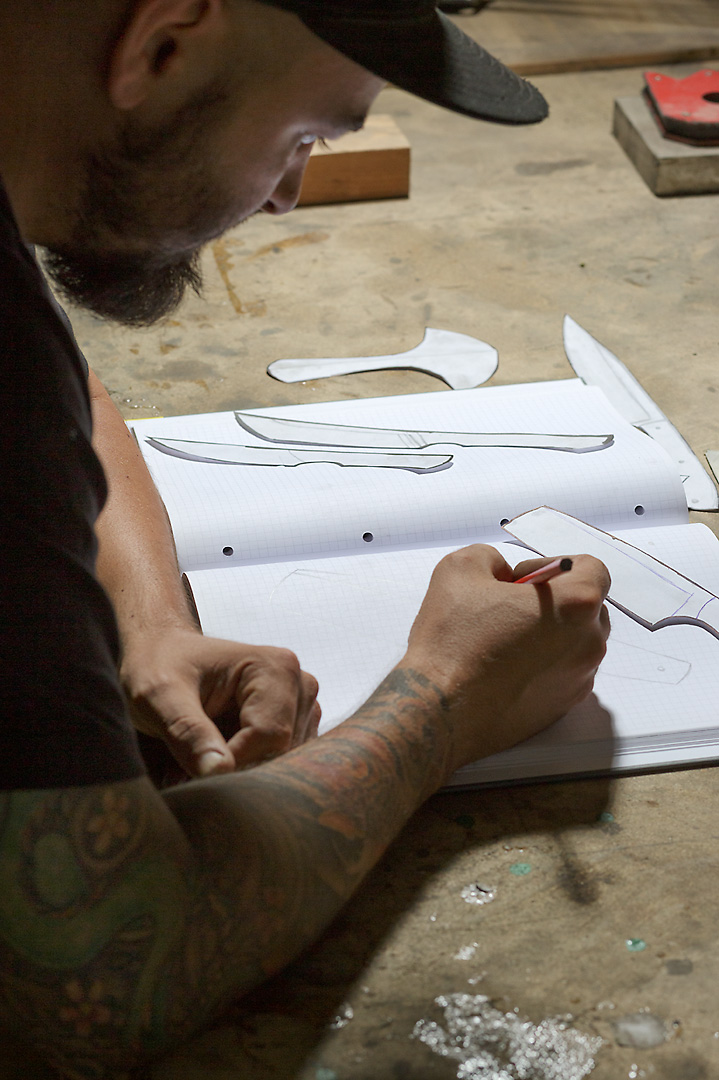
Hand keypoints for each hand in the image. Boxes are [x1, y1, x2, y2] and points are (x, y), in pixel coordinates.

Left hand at [120, 627, 320, 778]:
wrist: (161, 653)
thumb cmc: (159, 666)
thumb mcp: (159, 696)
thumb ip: (187, 731)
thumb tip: (218, 772)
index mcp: (275, 668)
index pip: (271, 737)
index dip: (232, 761)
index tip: (189, 764)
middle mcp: (299, 684)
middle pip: (281, 752)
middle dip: (236, 767)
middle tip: (190, 757)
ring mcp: (301, 705)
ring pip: (281, 761)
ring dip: (241, 768)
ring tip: (203, 748)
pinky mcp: (295, 722)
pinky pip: (280, 760)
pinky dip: (249, 766)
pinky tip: (220, 749)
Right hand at [401, 544, 609, 777]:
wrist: (440, 711)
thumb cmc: (453, 640)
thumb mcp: (460, 568)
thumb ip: (491, 557)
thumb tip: (501, 574)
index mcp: (576, 604)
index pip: (591, 569)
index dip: (553, 566)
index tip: (519, 581)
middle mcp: (589, 643)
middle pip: (587, 607)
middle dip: (552, 600)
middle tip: (508, 608)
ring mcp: (579, 679)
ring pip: (575, 642)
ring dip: (548, 633)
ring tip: (502, 640)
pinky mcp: (562, 707)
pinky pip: (562, 673)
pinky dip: (541, 664)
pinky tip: (503, 668)